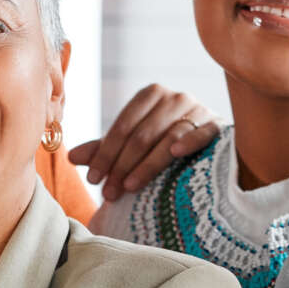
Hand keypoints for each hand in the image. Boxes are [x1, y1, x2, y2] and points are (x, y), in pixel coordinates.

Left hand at [69, 85, 220, 203]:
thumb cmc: (164, 143)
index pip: (122, 125)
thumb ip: (105, 149)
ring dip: (147, 165)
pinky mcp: (217, 125)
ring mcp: (198, 109)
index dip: (105, 154)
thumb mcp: (133, 144)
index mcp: (150, 95)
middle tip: (109, 192)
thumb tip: (71, 157)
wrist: (210, 145)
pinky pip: (201, 133)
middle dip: (122, 165)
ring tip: (130, 187)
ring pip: (167, 137)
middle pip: (142, 134)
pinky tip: (175, 155)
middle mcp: (174, 97)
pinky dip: (188, 142)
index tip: (93, 179)